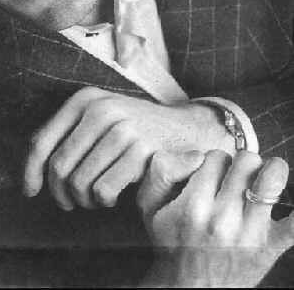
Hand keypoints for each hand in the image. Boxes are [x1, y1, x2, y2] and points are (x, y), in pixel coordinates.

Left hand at [23, 86, 232, 209]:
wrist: (185, 129)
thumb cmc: (133, 130)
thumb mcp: (99, 118)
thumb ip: (66, 134)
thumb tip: (30, 172)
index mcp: (84, 99)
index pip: (42, 141)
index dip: (31, 171)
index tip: (30, 191)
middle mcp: (101, 109)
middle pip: (59, 167)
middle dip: (61, 193)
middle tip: (72, 201)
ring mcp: (122, 129)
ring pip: (80, 182)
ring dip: (84, 200)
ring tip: (96, 197)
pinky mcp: (142, 151)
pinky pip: (104, 191)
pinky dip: (105, 200)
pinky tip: (115, 195)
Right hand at [138, 149, 293, 287]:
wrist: (189, 289)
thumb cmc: (171, 244)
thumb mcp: (150, 207)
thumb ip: (162, 171)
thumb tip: (196, 155)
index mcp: (193, 206)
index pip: (216, 156)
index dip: (214, 161)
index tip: (212, 175)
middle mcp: (222, 218)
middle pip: (246, 160)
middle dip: (242, 163)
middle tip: (236, 178)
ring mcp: (250, 234)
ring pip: (272, 177)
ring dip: (271, 172)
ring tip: (262, 180)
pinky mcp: (270, 248)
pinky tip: (290, 200)